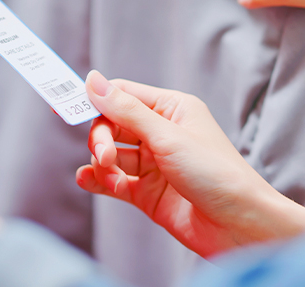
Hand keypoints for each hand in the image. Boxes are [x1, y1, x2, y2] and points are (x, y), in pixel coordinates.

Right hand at [77, 71, 304, 257]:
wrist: (239, 225)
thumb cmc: (216, 174)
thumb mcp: (167, 136)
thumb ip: (125, 110)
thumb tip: (93, 80)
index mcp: (172, 109)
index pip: (122, 95)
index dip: (95, 101)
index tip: (65, 108)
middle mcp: (162, 134)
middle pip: (112, 125)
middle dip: (101, 139)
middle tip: (103, 156)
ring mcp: (154, 165)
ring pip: (112, 155)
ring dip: (101, 163)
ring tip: (107, 175)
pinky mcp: (149, 193)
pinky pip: (115, 181)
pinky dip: (99, 181)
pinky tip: (89, 181)